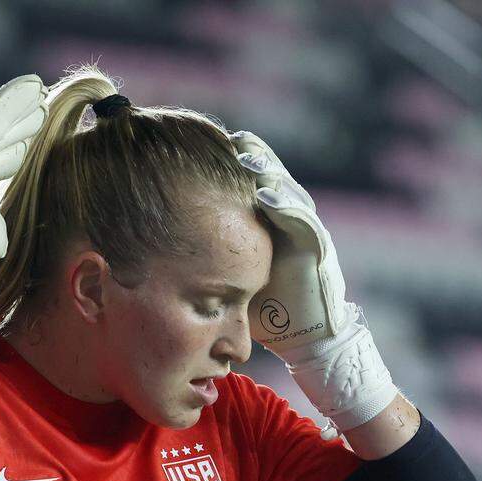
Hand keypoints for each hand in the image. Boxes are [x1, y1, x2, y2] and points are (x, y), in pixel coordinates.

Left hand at [229, 130, 351, 363]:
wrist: (305, 340)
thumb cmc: (264, 310)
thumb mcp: (231, 272)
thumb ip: (211, 252)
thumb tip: (164, 239)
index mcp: (269, 222)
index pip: (252, 182)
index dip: (235, 162)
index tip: (208, 143)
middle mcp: (290, 221)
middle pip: (272, 177)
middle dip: (252, 156)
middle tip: (230, 138)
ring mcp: (306, 233)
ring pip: (289, 192)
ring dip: (268, 173)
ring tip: (245, 157)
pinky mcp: (317, 251)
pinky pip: (303, 223)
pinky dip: (285, 207)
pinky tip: (265, 197)